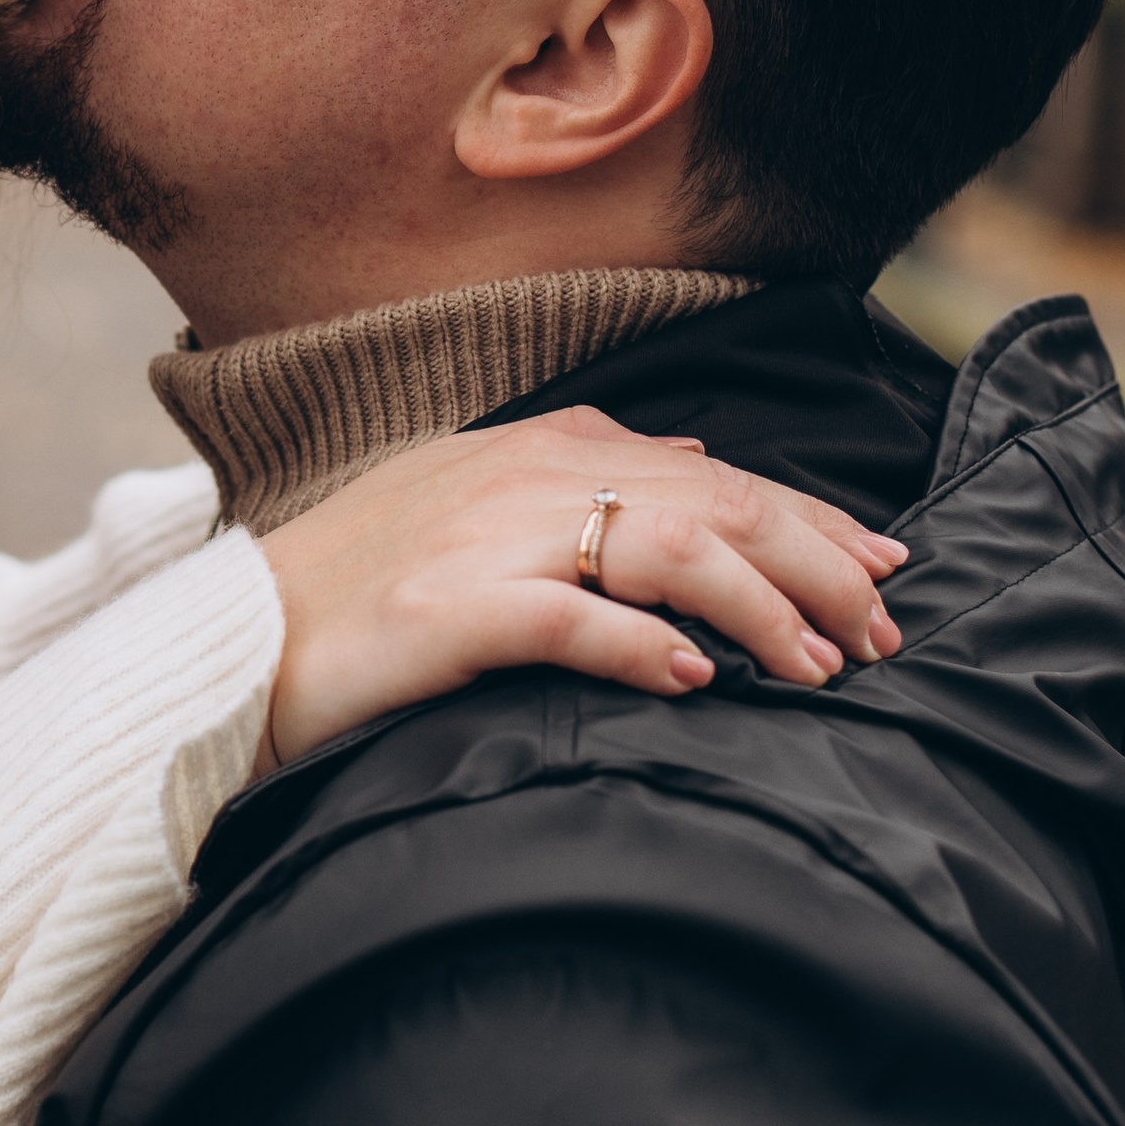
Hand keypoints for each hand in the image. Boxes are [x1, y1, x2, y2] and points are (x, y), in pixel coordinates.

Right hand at [260, 411, 907, 769]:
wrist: (241, 637)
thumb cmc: (362, 588)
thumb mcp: (475, 501)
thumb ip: (582, 476)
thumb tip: (697, 463)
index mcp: (537, 447)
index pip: (710, 470)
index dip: (808, 516)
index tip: (883, 567)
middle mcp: (524, 477)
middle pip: (711, 502)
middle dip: (816, 564)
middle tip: (882, 632)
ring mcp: (486, 540)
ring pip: (667, 550)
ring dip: (762, 607)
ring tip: (821, 666)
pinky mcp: (450, 611)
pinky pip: (573, 619)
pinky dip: (648, 646)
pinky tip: (702, 678)